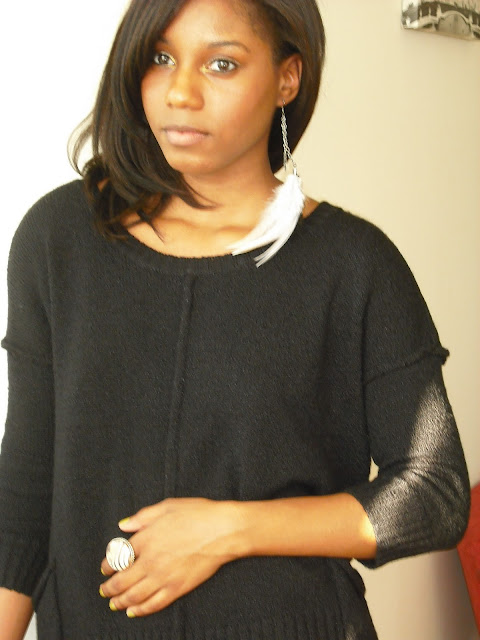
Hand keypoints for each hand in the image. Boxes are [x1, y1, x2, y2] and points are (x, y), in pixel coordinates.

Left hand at [99, 497, 241, 618]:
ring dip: (120, 601)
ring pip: (134, 595)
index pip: (119, 556)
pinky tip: (133, 611)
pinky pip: (154, 604)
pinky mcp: (177, 588)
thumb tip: (124, 525)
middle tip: (104, 590)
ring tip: (114, 603)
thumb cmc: (198, 514)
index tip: (105, 567)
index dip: (108, 564)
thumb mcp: (168, 506)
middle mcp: (151, 560)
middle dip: (109, 587)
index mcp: (147, 538)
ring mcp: (164, 576)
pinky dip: (140, 610)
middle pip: (121, 580)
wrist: (223, 530)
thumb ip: (143, 516)